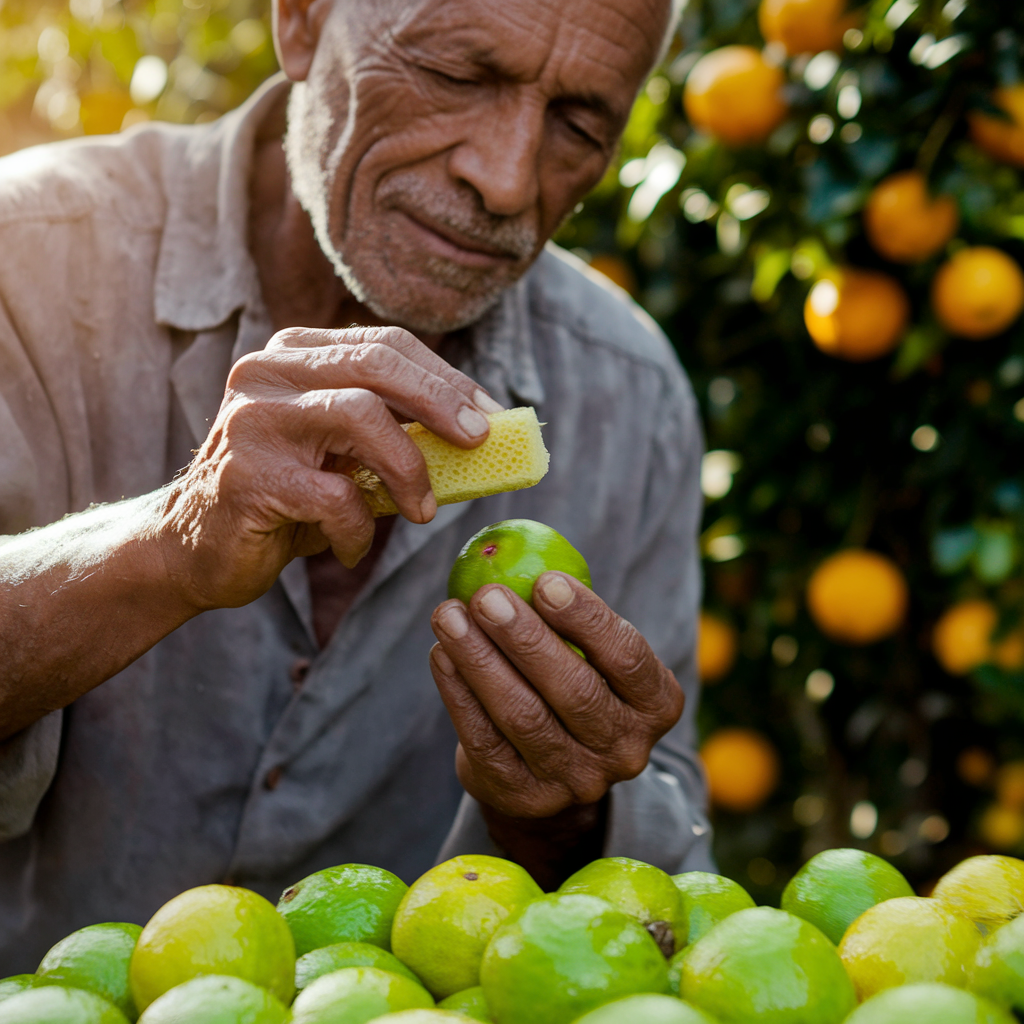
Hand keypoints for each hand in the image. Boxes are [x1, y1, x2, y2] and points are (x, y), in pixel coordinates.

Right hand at [159, 326, 499, 611]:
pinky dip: (358, 530)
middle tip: (478, 441)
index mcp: (293, 355)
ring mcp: (252, 420)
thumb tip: (476, 439)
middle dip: (441, 402)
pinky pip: (334, 495)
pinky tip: (350, 548)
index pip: (384, 345)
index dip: (445, 377)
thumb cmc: (283, 498)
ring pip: (358, 415)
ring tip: (422, 511)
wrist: (191, 548)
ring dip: (408, 469)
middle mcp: (266, 372)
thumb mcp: (340, 454)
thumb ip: (391, 435)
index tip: (490, 413)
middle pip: (375, 363)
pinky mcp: (247, 475)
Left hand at [429, 572, 683, 875]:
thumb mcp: (593, 652)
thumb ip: (568, 612)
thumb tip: (517, 552)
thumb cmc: (574, 681)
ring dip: (480, 660)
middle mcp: (626, 750)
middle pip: (574, 691)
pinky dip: (459, 693)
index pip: (627, 657)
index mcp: (656, 704)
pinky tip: (441, 654)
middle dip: (525, 638)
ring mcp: (576, 781)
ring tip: (449, 614)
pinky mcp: (524, 796)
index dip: (586, 618)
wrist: (551, 769)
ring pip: (523, 716)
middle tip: (485, 595)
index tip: (544, 580)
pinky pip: (485, 740)